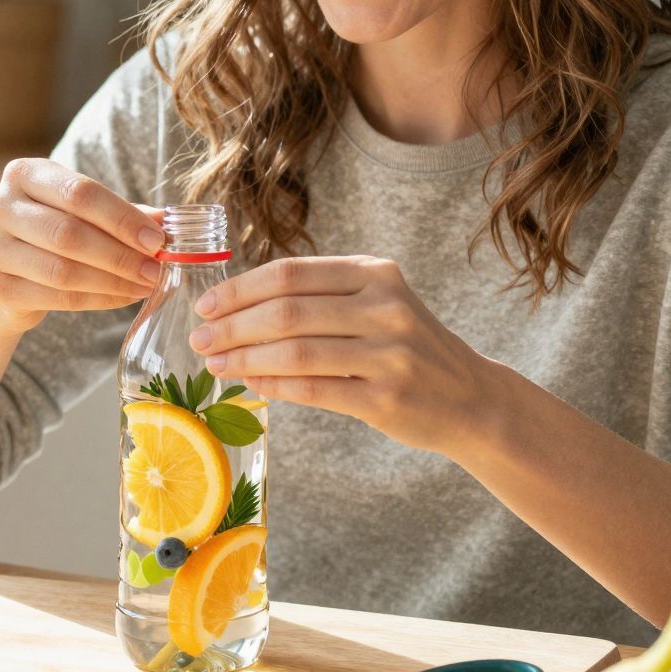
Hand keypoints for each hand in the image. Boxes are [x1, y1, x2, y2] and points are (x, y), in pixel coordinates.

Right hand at [0, 158, 163, 333]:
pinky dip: (98, 300)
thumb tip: (166, 222)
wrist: (4, 274)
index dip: (122, 218)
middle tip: (156, 269)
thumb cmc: (50, 232)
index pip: (79, 192)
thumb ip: (121, 213)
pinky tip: (123, 297)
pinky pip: (57, 298)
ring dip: (113, 281)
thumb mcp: (81, 212)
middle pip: (69, 233)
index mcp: (23, 174)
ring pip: (63, 270)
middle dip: (120, 254)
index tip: (157, 239)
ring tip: (145, 285)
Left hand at [187, 256, 490, 453]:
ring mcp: (389, 354)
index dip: (240, 289)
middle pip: (287, 311)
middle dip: (232, 326)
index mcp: (376, 273)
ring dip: (244, 358)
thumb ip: (320, 298)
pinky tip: (250, 384)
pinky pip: (313, 389)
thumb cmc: (407, 348)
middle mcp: (386, 307)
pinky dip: (273, 385)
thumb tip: (236, 308)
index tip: (206, 306)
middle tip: (200, 340)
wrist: (470, 397)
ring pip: (295, 351)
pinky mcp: (386, 398)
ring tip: (216, 365)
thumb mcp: (377, 303)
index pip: (291, 273)